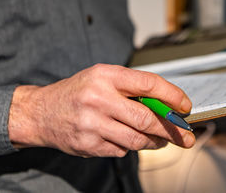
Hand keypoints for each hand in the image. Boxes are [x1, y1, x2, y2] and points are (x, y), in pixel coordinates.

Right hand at [8, 64, 194, 157]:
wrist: (40, 112)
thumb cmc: (78, 92)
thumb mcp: (102, 78)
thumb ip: (132, 88)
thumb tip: (166, 106)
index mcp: (105, 75)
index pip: (148, 84)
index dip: (172, 96)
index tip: (185, 106)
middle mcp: (98, 98)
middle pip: (147, 118)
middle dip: (171, 129)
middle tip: (185, 136)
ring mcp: (92, 124)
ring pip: (137, 139)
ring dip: (155, 141)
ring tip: (162, 139)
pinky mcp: (88, 145)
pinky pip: (122, 150)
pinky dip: (131, 146)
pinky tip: (130, 139)